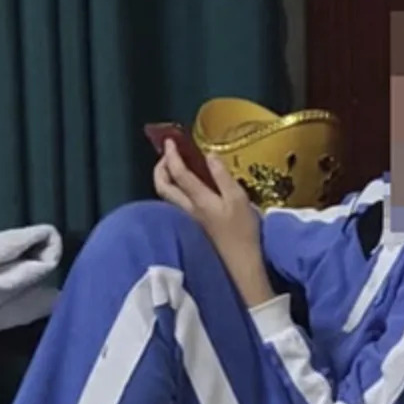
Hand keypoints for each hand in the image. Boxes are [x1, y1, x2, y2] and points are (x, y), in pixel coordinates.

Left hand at [154, 140, 274, 305]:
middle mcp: (187, 209)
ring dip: (165, 177)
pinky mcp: (193, 225)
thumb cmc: (243, 231)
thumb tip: (209, 155)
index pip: (178, 173)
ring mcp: (188, 219)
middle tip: (168, 153)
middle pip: (162, 186)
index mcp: (198, 200)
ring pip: (166, 195)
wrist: (240, 263)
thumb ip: (222, 177)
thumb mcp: (238, 199)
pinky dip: (174, 188)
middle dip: (160, 167)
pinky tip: (185, 186)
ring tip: (174, 165)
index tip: (170, 140)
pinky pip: (175, 202)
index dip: (172, 155)